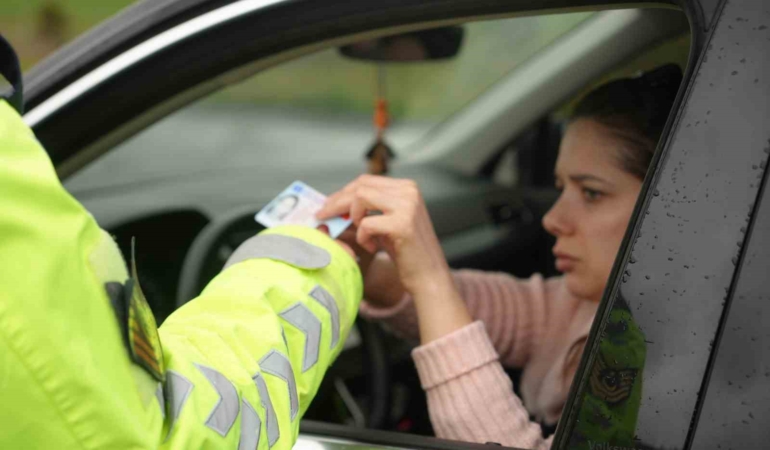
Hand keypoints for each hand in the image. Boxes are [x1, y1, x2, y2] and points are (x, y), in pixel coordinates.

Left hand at [316, 175, 449, 295]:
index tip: (328, 207)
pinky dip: (363, 237)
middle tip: (323, 217)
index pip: (366, 181)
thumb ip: (370, 209)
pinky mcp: (402, 224)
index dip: (343, 193)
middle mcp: (409, 191)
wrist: (429, 276)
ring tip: (363, 236)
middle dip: (337, 202)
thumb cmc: (407, 252)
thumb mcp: (388, 222)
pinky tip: (374, 248)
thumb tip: (336, 203)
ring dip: (353, 219)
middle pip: (360, 186)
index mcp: (407, 187)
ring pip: (360, 199)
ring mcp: (407, 206)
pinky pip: (366, 224)